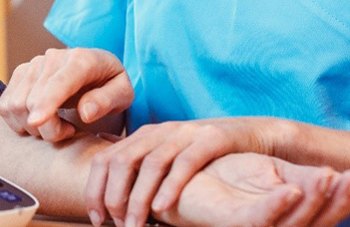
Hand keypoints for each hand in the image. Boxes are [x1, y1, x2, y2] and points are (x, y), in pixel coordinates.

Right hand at [0, 48, 133, 141]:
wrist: (97, 69)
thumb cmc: (111, 84)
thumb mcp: (123, 94)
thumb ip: (107, 101)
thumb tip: (85, 112)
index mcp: (82, 60)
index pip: (58, 82)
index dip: (46, 103)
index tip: (37, 122)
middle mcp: (53, 57)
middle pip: (34, 100)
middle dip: (48, 129)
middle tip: (69, 132)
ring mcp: (33, 64)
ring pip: (15, 104)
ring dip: (32, 127)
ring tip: (56, 126)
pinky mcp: (21, 73)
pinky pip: (5, 105)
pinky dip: (17, 122)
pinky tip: (39, 121)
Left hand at [87, 116, 288, 220]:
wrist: (254, 135)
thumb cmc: (206, 156)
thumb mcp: (169, 158)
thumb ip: (143, 171)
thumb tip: (114, 198)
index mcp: (144, 135)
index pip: (106, 158)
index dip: (95, 189)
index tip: (97, 218)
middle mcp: (161, 131)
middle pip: (122, 160)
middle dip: (114, 196)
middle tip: (116, 224)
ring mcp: (186, 133)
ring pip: (151, 163)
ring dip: (139, 198)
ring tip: (134, 225)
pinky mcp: (212, 139)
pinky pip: (186, 162)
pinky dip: (171, 186)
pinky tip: (163, 208)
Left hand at [159, 153, 349, 226]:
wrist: (183, 178)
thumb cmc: (227, 178)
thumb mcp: (273, 174)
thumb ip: (302, 177)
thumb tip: (341, 173)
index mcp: (287, 219)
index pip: (325, 213)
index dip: (346, 198)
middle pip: (315, 223)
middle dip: (338, 201)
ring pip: (292, 223)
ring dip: (312, 200)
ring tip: (330, 177)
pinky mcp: (230, 223)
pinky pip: (257, 219)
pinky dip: (276, 205)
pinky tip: (292, 189)